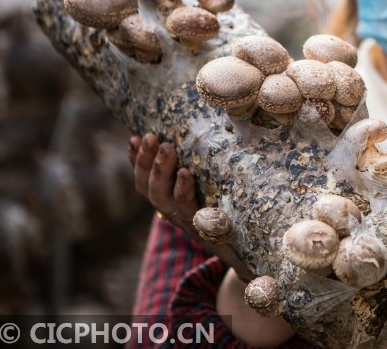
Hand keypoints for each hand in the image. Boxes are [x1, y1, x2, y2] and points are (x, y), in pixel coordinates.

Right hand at [127, 133, 253, 278]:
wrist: (251, 252)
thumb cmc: (231, 215)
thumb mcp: (212, 189)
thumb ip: (202, 170)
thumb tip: (202, 135)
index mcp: (172, 203)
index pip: (145, 182)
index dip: (137, 162)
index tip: (134, 139)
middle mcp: (175, 213)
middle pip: (149, 189)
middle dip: (146, 161)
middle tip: (150, 137)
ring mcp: (188, 222)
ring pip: (163, 198)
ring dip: (161, 171)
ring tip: (167, 147)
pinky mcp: (207, 229)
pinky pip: (189, 211)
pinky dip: (183, 191)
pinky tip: (185, 173)